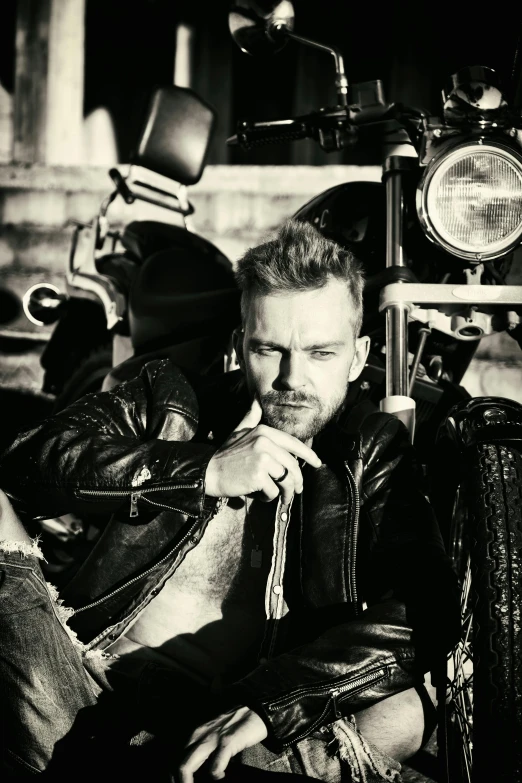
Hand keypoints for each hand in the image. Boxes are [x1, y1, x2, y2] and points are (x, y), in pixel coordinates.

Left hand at [179, 706, 267, 781]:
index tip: (177, 782)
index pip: (172, 759)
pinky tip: (221, 775)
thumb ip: (201, 748)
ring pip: (186, 766)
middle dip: (177, 781)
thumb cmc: (233, 727)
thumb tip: (190, 770)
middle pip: (175, 765)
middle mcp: (197, 735)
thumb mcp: (212, 734)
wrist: (255, 710)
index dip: (172, 776)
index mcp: (193, 735)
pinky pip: (214, 766)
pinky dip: (216, 775)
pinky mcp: (227, 742)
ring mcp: (211, 738)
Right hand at [204, 398, 321, 505]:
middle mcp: (265, 441)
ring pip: (286, 480)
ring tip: (282, 498)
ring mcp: (262, 457)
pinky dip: (268, 497)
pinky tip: (259, 494)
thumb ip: (251, 416)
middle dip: (297, 482)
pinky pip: (273, 491)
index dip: (309, 455)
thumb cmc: (225, 455)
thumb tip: (257, 398)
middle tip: (296, 491)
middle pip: (293, 466)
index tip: (318, 463)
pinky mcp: (258, 474)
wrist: (207, 471)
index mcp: (264, 431)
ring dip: (286, 493)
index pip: (294, 444)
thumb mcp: (238, 431)